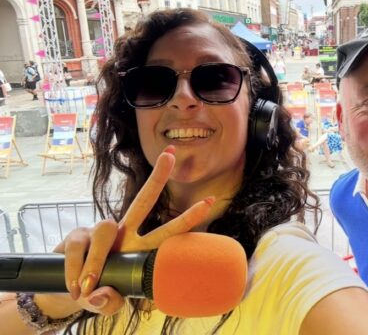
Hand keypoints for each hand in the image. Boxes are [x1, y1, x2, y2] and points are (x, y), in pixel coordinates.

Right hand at [55, 146, 213, 315]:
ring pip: (104, 229)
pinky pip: (76, 250)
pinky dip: (76, 269)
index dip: (188, 218)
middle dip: (157, 178)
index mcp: (140, 248)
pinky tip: (75, 286)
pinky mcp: (76, 237)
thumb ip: (109, 301)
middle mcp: (124, 234)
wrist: (66, 289)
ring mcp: (99, 232)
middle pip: (143, 201)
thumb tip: (98, 295)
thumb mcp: (109, 301)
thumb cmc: (97, 291)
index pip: (168, 230)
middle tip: (171, 155)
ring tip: (86, 287)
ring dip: (95, 261)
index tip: (211, 200)